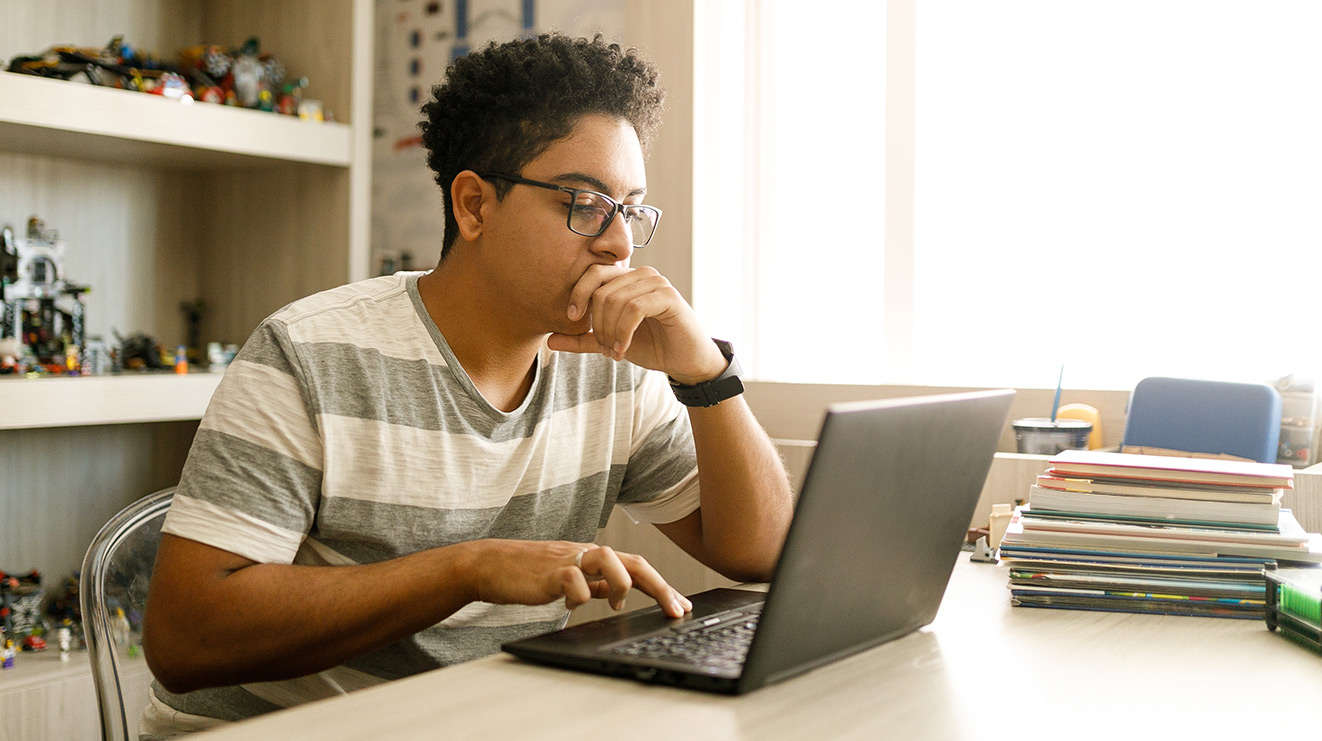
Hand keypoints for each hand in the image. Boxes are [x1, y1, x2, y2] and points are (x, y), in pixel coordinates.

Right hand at [467, 540, 692, 617]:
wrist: (491, 565)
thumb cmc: (529, 573)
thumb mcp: (570, 578)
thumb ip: (594, 583)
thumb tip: (617, 595)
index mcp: (593, 557)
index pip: (636, 566)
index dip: (662, 585)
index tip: (681, 605)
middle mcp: (586, 554)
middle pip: (632, 561)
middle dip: (659, 585)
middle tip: (675, 609)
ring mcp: (568, 559)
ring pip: (608, 558)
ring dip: (620, 584)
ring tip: (616, 604)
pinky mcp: (549, 571)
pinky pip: (573, 579)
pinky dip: (578, 596)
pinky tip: (569, 605)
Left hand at [548, 265, 725, 384]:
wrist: (686, 361)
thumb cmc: (652, 346)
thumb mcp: (610, 342)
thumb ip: (582, 340)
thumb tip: (549, 340)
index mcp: (627, 279)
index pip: (594, 273)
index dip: (578, 293)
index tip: (573, 319)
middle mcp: (642, 275)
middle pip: (602, 290)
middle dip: (597, 324)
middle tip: (603, 348)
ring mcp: (657, 283)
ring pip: (616, 300)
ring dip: (610, 332)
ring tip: (615, 352)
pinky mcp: (668, 297)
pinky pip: (634, 308)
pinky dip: (623, 332)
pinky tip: (623, 349)